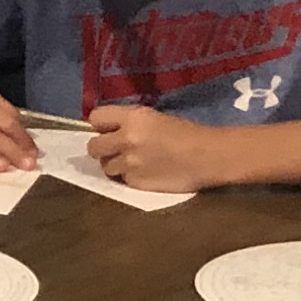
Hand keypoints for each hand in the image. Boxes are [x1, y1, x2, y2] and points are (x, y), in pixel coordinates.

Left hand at [83, 104, 227, 191]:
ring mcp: (129, 163)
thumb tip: (110, 130)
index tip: (108, 129)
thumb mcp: (155, 117)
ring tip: (133, 162)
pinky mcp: (135, 183)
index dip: (101, 125)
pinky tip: (145, 173)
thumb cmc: (187, 133)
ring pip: (105, 166)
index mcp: (132, 118)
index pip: (95, 118)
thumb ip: (130, 122)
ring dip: (115, 165)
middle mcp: (125, 140)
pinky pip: (121, 180)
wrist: (208, 156)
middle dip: (102, 148)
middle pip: (93, 147)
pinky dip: (129, 177)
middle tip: (115, 149)